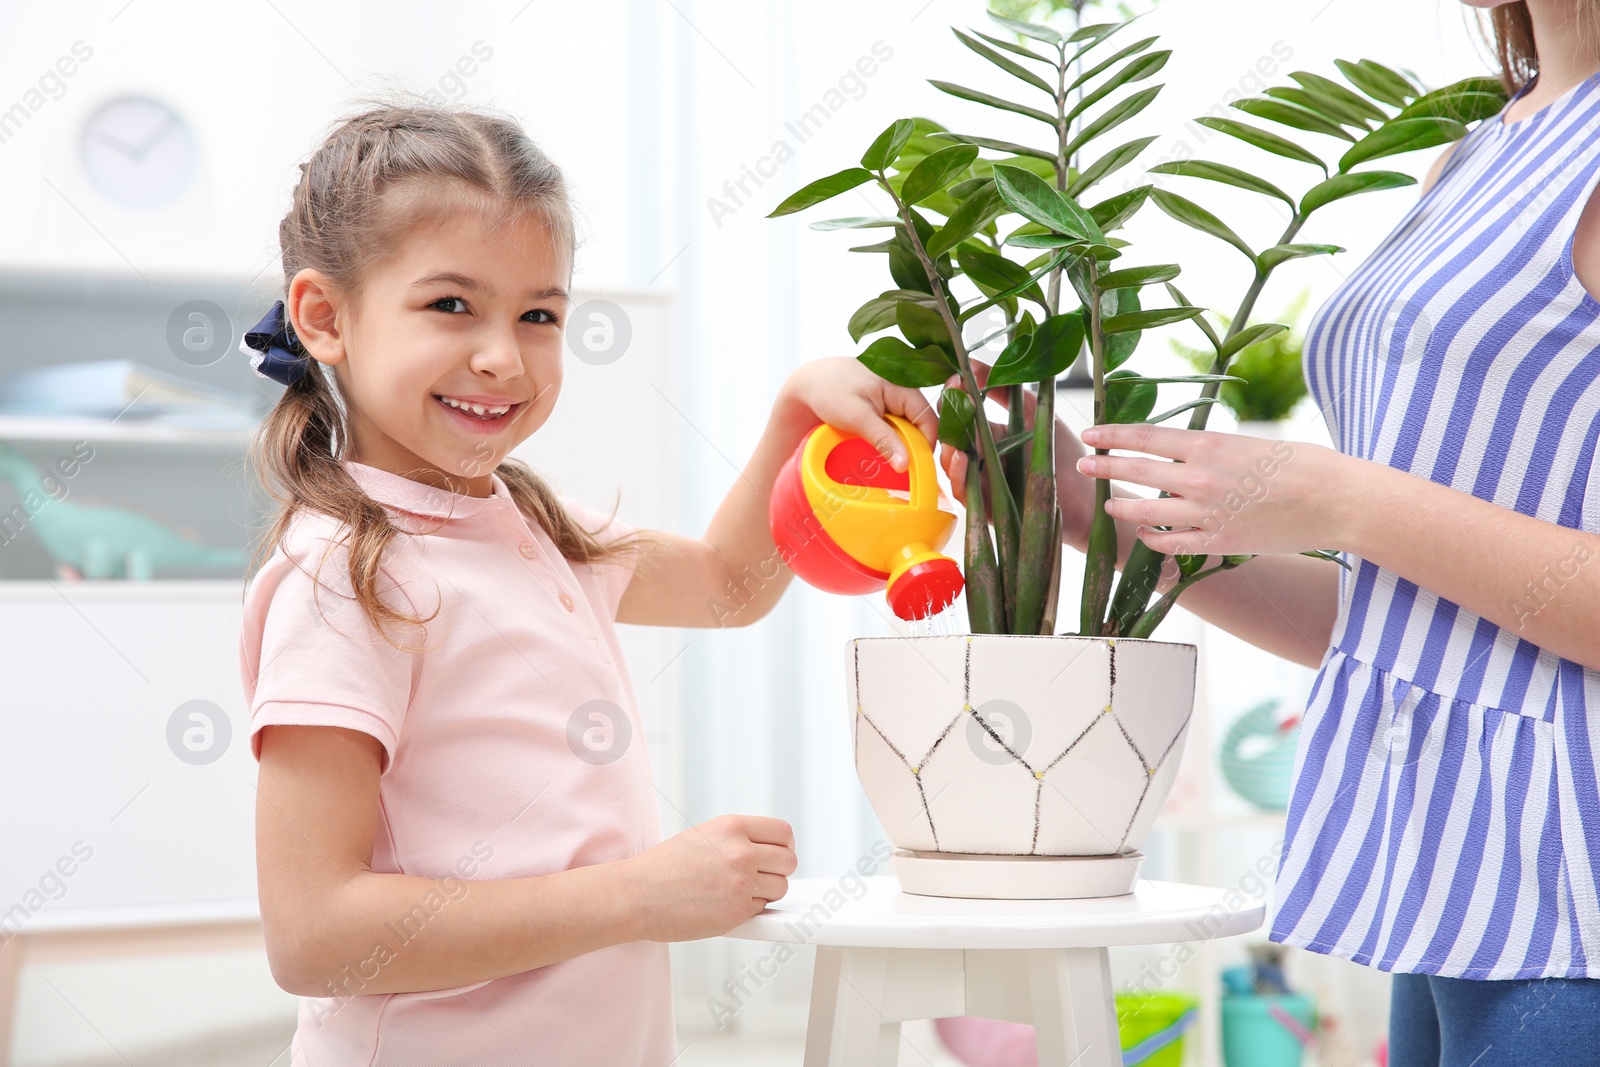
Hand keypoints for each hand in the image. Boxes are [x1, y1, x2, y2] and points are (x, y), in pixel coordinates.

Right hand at [622, 814, 795, 941]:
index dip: (785, 846)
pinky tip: (726, 904)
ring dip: (767, 892)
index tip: (779, 854)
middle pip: (789, 861)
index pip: (784, 832)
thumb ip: (739, 839)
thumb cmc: (664, 867)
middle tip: (762, 876)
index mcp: (732, 827)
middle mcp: (740, 852)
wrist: (637, 895)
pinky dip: (750, 909)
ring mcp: (741, 882)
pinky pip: (762, 909)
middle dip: (779, 870)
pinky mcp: (737, 911)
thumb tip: (770, 850)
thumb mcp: (705, 835)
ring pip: (781, 888)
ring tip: (740, 891)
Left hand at [780, 357, 938, 471]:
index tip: (916, 468)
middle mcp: (903, 391)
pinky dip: (890, 440)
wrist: (807, 383)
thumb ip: (883, 439)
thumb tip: (906, 464)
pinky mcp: (884, 407)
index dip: (926, 445)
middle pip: (921, 425)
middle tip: (901, 470)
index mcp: (903, 386)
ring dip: (901, 445)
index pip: (929, 420)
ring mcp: (894, 399)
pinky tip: (882, 452)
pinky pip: (896, 426)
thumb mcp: (857, 417)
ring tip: (890, 463)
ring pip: (908, 428)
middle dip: (913, 447)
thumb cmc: (829, 391)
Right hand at [936, 357, 1096, 551]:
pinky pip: (964, 492)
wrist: (1086, 495)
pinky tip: (963, 457)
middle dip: (946, 417)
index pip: (961, 414)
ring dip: (948, 446)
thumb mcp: (1036, 411)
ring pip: (951, 465)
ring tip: (952, 428)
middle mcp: (981, 459)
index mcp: (990, 436)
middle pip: (950, 438)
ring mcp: (982, 482)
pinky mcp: (986, 506)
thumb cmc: (1066, 455)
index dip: (954, 396)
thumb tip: (974, 363)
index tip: (955, 376)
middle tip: (949, 396)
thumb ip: (1006, 389)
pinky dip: (959, 475)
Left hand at [1075, 423, 1352, 555]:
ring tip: (1108, 503)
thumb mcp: (1249, 442)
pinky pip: (1171, 543)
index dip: (1112, 435)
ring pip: (1145, 511)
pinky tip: (1144, 532)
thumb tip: (1180, 451)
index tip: (1090, 434)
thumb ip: (1209, 449)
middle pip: (1136, 471)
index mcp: (1210, 445)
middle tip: (1081, 465)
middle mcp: (1201, 478)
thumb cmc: (1301, 464)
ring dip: (1121, 506)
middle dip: (1103, 467)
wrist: (1338, 501)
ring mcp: (1207, 514)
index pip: (1146, 436)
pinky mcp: (1218, 543)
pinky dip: (1153, 538)